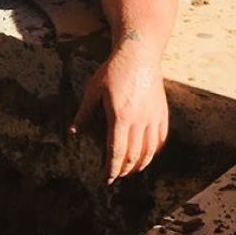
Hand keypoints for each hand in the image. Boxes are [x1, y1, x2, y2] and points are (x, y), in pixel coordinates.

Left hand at [70, 46, 168, 183]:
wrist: (139, 55)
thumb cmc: (113, 71)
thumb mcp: (93, 90)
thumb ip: (84, 112)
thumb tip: (73, 131)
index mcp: (120, 116)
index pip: (117, 151)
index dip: (112, 168)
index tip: (107, 178)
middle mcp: (139, 120)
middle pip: (134, 155)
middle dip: (124, 170)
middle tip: (116, 176)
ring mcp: (153, 117)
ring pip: (150, 150)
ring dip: (140, 164)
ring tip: (130, 171)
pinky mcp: (162, 113)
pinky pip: (160, 139)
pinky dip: (154, 151)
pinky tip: (147, 156)